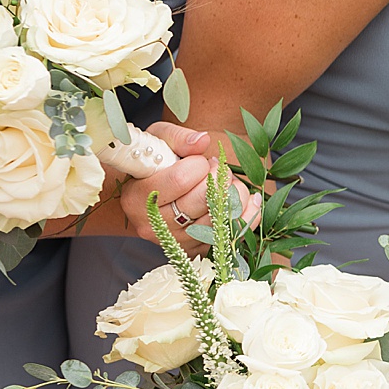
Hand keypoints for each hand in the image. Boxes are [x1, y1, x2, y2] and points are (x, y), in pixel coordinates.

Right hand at [119, 124, 261, 246]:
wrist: (149, 197)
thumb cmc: (154, 164)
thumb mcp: (157, 141)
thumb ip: (177, 138)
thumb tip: (203, 141)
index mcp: (137, 198)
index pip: (180, 179)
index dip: (199, 165)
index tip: (200, 161)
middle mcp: (155, 225)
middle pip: (203, 200)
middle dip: (218, 178)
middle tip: (216, 168)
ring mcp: (177, 241)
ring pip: (220, 217)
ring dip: (234, 193)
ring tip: (226, 181)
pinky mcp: (197, 250)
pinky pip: (232, 234)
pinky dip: (247, 214)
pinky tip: (250, 198)